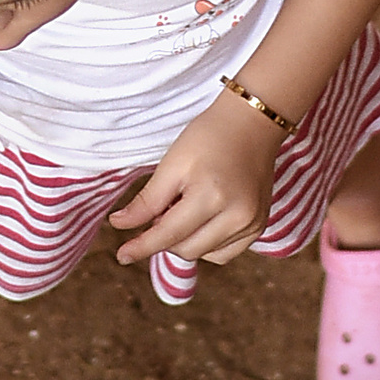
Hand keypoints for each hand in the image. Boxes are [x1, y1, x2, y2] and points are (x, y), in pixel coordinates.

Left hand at [108, 98, 280, 270]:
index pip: (169, 234)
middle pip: (187, 249)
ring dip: (186, 239)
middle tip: (165, 205)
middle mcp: (237, 216)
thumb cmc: (209, 137)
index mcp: (212, 196)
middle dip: (166, 236)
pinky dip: (206, 244)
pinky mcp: (259, 226)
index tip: (122, 256)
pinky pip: (224, 253)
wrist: (252, 123)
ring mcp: (252, 224)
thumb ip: (147, 200)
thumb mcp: (172, 163)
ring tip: (186, 205)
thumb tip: (120, 225)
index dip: (142, 247)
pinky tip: (202, 220)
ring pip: (204, 254)